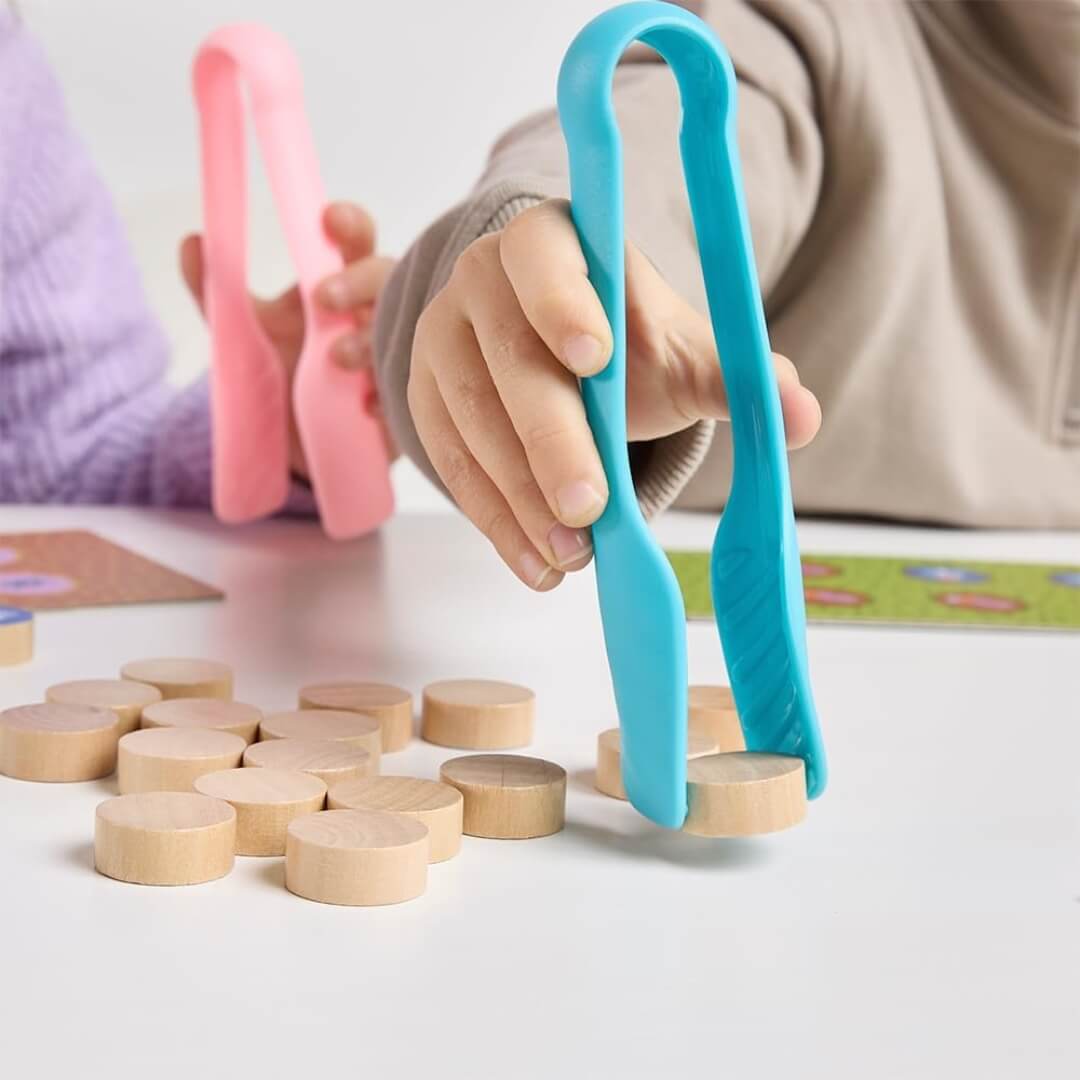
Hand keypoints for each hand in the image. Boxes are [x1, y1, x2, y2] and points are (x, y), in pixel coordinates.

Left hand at [181, 201, 397, 477]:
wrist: (289, 445)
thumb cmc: (279, 377)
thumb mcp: (243, 334)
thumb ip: (216, 291)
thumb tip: (190, 242)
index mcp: (338, 286)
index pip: (355, 242)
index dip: (350, 224)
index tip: (328, 219)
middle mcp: (371, 315)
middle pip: (387, 277)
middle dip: (360, 282)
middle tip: (322, 298)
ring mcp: (389, 358)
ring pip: (400, 332)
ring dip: (369, 339)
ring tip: (336, 357)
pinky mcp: (398, 404)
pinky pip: (405, 393)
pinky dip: (386, 397)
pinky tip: (365, 406)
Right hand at [408, 198, 820, 590]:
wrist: (556, 350)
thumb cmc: (624, 342)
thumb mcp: (679, 349)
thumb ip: (735, 378)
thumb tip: (802, 416)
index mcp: (547, 244)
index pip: (544, 261)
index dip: (565, 305)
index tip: (599, 361)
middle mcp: (480, 284)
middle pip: (507, 359)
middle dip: (550, 439)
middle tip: (590, 506)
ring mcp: (443, 345)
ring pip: (472, 422)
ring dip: (522, 497)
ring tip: (575, 556)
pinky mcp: (427, 403)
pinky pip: (453, 466)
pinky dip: (497, 522)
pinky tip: (538, 564)